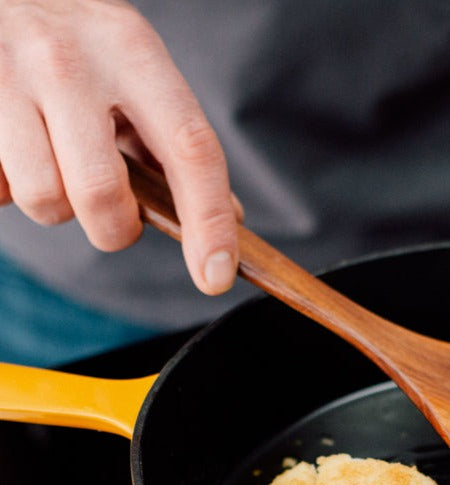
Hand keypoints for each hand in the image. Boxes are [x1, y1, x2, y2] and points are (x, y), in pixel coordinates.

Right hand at [0, 0, 238, 293]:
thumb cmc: (79, 43)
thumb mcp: (137, 68)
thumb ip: (176, 142)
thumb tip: (227, 219)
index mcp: (133, 52)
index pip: (190, 149)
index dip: (207, 221)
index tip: (215, 276)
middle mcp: (68, 60)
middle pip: (103, 195)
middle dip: (115, 229)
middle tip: (113, 212)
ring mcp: (6, 75)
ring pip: (44, 200)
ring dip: (57, 207)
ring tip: (55, 167)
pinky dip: (9, 188)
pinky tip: (15, 151)